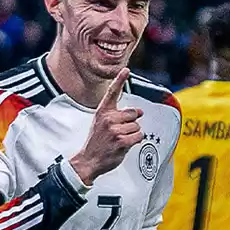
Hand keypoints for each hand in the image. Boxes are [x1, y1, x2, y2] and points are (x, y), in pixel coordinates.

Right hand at [70, 67, 143, 183]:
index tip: (126, 70)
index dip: (120, 80)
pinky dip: (135, 141)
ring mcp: (114, 130)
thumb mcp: (102, 123)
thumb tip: (140, 111)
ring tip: (120, 140)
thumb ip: (119, 115)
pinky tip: (124, 144)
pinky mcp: (121, 141)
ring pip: (137, 126)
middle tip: (120, 132)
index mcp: (102, 112)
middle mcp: (108, 119)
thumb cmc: (98, 142)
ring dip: (132, 134)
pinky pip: (139, 136)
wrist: (89, 160)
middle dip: (131, 123)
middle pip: (133, 113)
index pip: (112, 92)